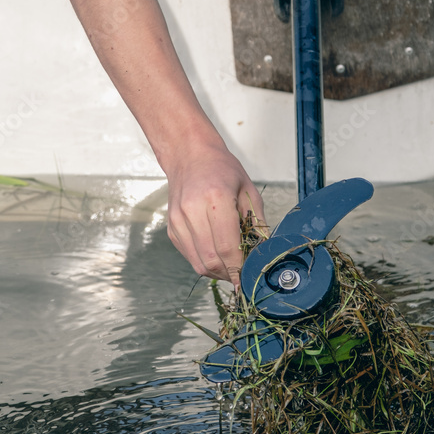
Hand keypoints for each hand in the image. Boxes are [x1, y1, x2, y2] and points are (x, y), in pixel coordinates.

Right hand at [164, 145, 264, 285]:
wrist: (189, 156)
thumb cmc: (221, 170)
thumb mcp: (248, 190)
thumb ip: (256, 222)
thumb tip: (261, 253)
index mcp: (216, 199)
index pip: (227, 247)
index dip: (239, 268)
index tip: (249, 277)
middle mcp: (192, 211)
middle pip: (212, 260)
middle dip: (230, 274)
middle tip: (242, 276)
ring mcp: (178, 221)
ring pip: (199, 263)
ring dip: (217, 272)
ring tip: (231, 268)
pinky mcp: (172, 228)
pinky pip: (190, 256)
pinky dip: (205, 263)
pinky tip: (217, 256)